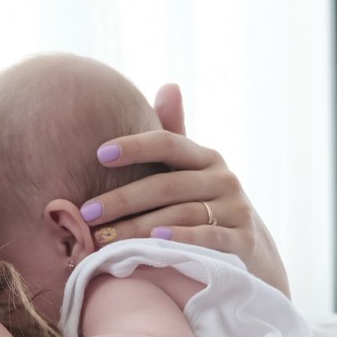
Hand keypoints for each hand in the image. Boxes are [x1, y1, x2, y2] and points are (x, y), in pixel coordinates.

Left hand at [80, 84, 290, 295]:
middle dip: (122, 199)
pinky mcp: (243, 241)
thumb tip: (169, 85)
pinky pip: (208, 238)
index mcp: (206, 158)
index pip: (168, 143)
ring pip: (180, 214)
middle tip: (86, 212)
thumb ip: (175, 135)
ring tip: (104, 238)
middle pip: (166, 185)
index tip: (100, 154)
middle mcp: (224, 179)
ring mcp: (236, 210)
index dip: (135, 146)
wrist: (251, 251)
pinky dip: (181, 239)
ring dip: (138, 227)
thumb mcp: (193, 171)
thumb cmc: (207, 205)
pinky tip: (154, 243)